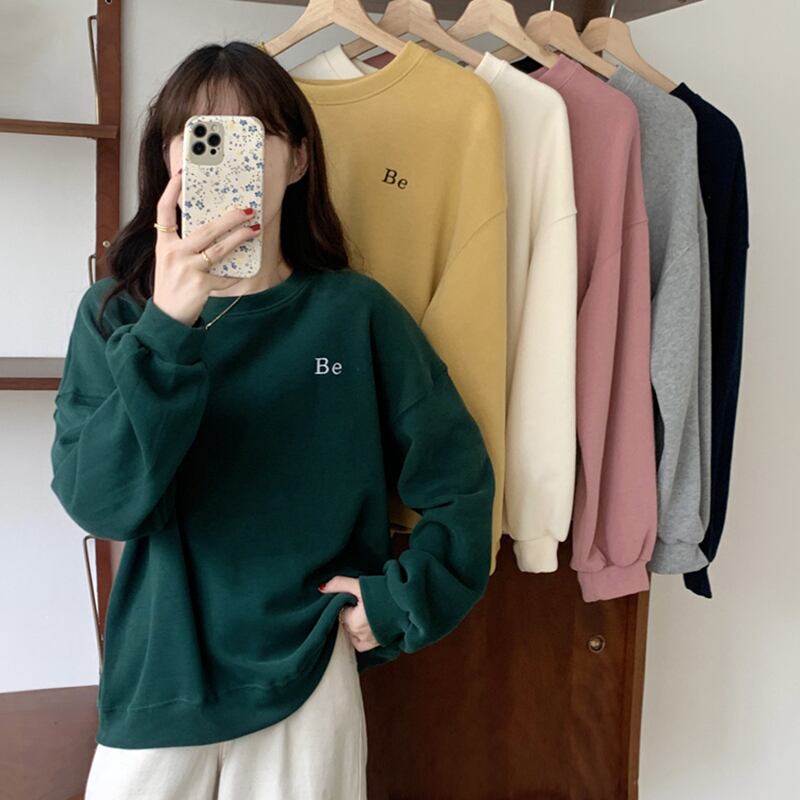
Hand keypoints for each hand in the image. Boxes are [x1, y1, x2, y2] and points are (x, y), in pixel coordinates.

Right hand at [152, 168, 261, 326]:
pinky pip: (224, 276)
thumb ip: (184, 245)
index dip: (171, 190)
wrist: (167, 318)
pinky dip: (235, 275)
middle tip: (246, 210)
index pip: (163, 211)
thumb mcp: (170, 262)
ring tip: (254, 230)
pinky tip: (245, 272)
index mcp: (164, 244)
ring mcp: (187, 269)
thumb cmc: (172, 286)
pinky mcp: (200, 285)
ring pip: (219, 249)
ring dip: (239, 238)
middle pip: (205, 229)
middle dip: (229, 218)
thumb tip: (212, 229)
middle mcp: (174, 253)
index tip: (181, 173)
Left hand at [318, 576, 380, 651]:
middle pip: (344, 624)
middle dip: (348, 615)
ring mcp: (368, 641)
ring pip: (351, 633)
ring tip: (362, 612)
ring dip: (353, 625)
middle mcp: (359, 634)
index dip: (343, 604)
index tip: (351, 598)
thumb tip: (321, 588)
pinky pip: (359, 644)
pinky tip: (362, 626)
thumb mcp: (360, 584)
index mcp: (353, 621)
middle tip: (358, 603)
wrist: (408, 602)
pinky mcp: (376, 643)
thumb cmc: (385, 592)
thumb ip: (339, 584)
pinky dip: (358, 637)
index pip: (338, 613)